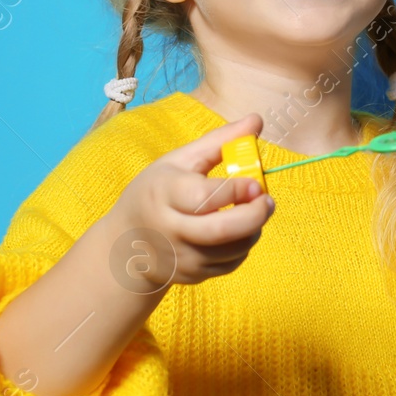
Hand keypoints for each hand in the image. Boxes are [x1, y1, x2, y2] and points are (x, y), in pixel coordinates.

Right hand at [108, 112, 275, 287]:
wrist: (127, 243)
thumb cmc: (158, 191)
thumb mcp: (180, 160)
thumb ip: (220, 141)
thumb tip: (257, 120)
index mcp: (164, 194)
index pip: (204, 197)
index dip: (236, 191)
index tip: (257, 183)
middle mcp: (170, 230)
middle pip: (221, 231)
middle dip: (253, 216)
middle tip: (268, 202)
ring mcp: (181, 258)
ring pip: (232, 250)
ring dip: (253, 230)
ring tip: (254, 212)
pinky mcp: (192, 276)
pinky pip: (230, 264)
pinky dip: (243, 246)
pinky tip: (238, 231)